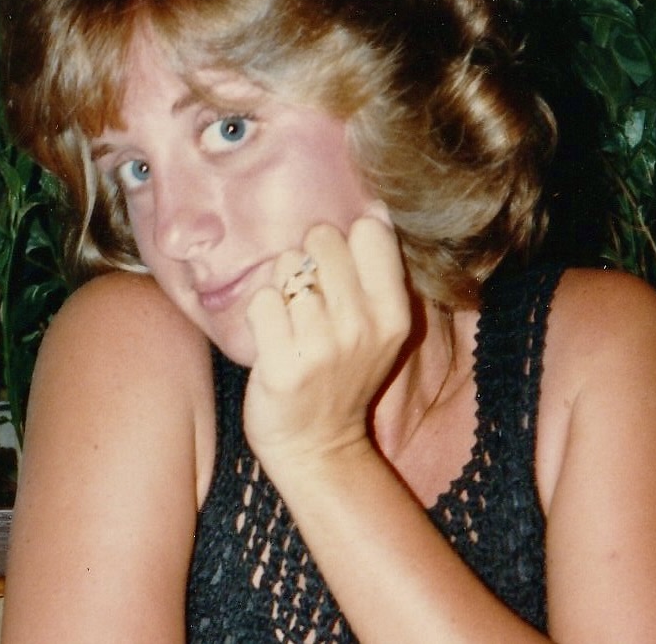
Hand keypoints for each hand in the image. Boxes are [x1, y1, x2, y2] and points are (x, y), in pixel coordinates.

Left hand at [243, 203, 410, 473]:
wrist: (317, 446)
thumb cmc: (344, 376)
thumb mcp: (381, 329)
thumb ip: (378, 273)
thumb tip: (375, 209)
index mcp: (394, 314)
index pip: (370, 231)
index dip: (347, 241)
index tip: (340, 269)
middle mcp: (363, 327)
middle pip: (322, 239)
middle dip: (310, 258)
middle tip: (309, 296)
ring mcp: (322, 347)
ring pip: (287, 266)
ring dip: (282, 287)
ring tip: (292, 320)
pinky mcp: (282, 365)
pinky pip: (261, 300)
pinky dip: (261, 313)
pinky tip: (273, 336)